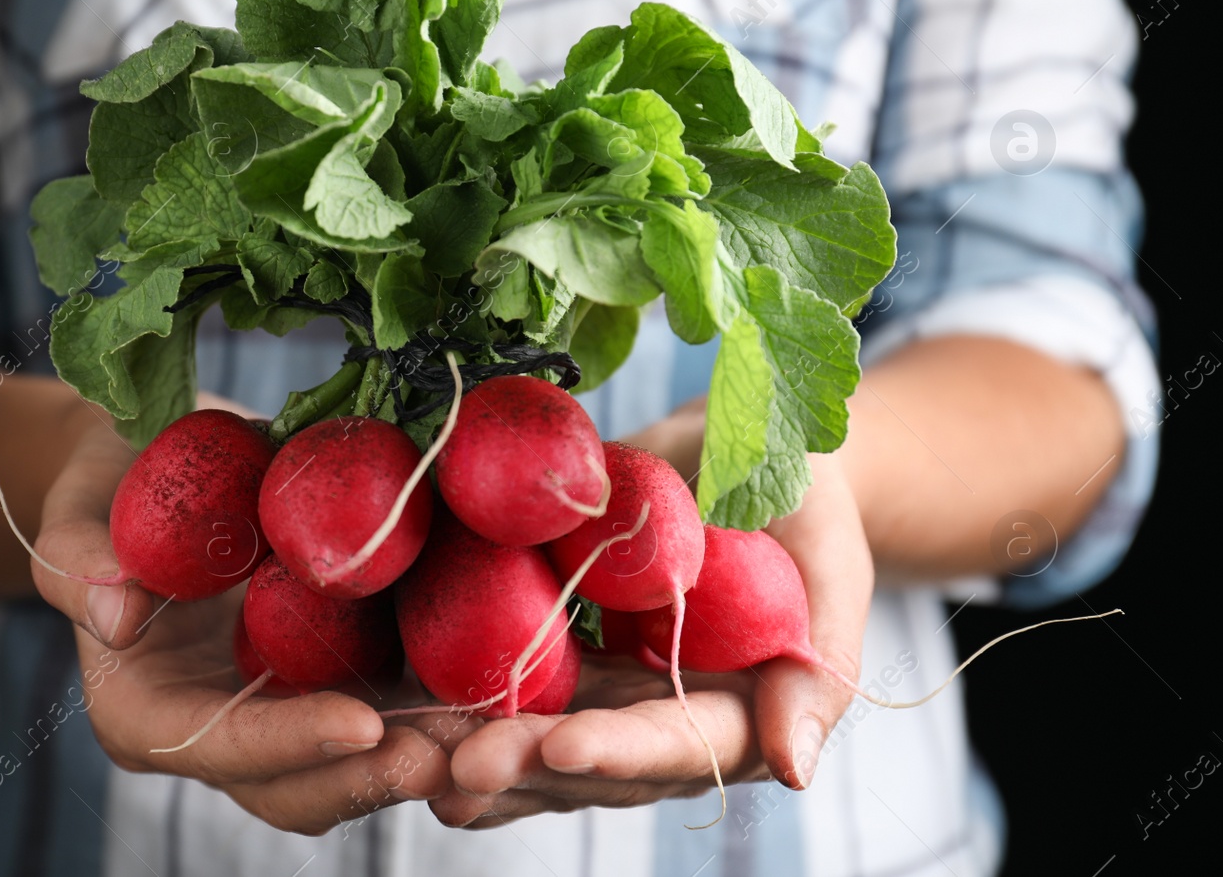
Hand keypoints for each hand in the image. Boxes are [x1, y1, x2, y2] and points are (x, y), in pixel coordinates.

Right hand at [31, 411, 453, 834]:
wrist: (154, 459)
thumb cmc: (106, 481)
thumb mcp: (78, 508)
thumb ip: (79, 562)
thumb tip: (114, 615)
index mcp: (146, 713)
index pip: (219, 747)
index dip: (288, 742)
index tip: (360, 722)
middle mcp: (217, 732)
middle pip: (295, 786)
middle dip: (372, 777)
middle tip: (451, 755)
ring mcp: (280, 710)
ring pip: (353, 764)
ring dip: (424, 756)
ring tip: (494, 734)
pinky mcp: (331, 675)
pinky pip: (389, 706)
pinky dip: (441, 706)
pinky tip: (500, 686)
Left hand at [429, 407, 872, 828]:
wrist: (744, 454)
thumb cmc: (805, 498)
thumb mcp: (829, 559)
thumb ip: (818, 665)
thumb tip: (794, 767)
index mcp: (737, 715)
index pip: (674, 746)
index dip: (618, 750)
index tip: (560, 746)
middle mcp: (660, 724)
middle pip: (587, 764)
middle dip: (522, 768)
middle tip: (456, 766)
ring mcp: (600, 699)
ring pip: (530, 746)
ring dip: (470, 754)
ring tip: (408, 758)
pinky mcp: (555, 662)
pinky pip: (501, 694)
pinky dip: (450, 706)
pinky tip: (393, 718)